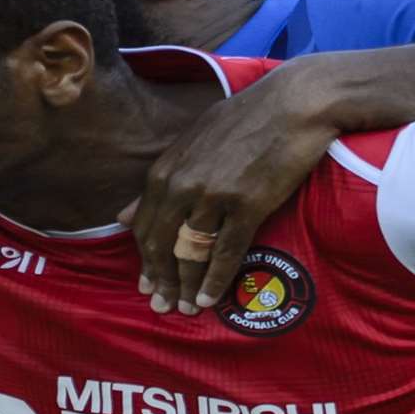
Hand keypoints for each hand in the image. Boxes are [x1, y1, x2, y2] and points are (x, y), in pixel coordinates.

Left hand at [122, 57, 344, 315]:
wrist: (293, 103)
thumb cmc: (245, 119)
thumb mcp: (192, 142)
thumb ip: (158, 182)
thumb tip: (121, 216)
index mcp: (164, 170)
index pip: (144, 227)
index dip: (145, 262)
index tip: (147, 285)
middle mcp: (182, 185)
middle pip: (162, 246)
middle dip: (161, 281)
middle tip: (161, 308)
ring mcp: (213, 196)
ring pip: (191, 254)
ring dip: (186, 287)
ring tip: (184, 311)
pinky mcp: (247, 205)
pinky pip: (225, 253)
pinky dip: (215, 281)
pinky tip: (209, 300)